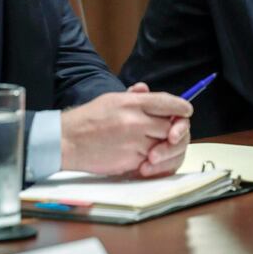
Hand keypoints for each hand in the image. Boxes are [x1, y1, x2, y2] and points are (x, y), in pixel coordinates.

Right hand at [60, 82, 192, 176]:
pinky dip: (155, 160)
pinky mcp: (130, 161)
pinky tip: (149, 158)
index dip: (182, 107)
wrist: (66, 142)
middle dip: (176, 130)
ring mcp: (134, 143)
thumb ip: (135, 97)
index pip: (168, 103)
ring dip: (167, 147)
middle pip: (172, 127)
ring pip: (165, 146)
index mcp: (133, 104)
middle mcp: (136, 122)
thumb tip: (149, 91)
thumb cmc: (88, 119)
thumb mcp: (112, 99)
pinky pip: (154, 162)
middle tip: (174, 131)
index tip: (186, 110)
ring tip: (160, 145)